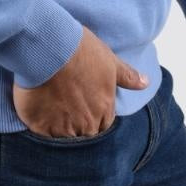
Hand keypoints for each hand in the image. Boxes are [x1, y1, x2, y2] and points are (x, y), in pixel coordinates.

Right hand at [13, 25, 149, 137]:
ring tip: (52, 111)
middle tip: (66, 108)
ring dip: (60, 129)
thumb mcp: (109, 60)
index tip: (84, 104)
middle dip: (79, 126)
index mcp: (104, 109)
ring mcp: (63, 127)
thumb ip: (127, 77)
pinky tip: (40, 114)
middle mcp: (86, 123)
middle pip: (85, 135)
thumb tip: (146, 83)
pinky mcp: (41, 126)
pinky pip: (43, 136)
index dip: (95, 116)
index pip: (104, 125)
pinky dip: (42, 129)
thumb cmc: (81, 50)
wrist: (51, 47)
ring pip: (64, 138)